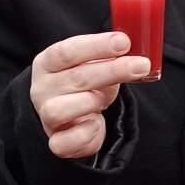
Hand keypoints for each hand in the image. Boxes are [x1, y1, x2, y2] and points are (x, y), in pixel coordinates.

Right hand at [29, 32, 152, 159]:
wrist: (70, 119)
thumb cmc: (84, 86)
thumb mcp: (94, 66)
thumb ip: (108, 57)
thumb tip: (134, 52)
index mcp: (48, 63)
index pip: (67, 51)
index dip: (97, 45)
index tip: (124, 42)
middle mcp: (42, 88)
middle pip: (76, 78)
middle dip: (113, 70)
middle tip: (141, 65)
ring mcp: (46, 116)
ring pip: (59, 110)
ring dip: (91, 101)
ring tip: (105, 100)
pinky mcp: (55, 141)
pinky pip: (64, 142)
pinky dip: (85, 134)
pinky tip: (96, 124)